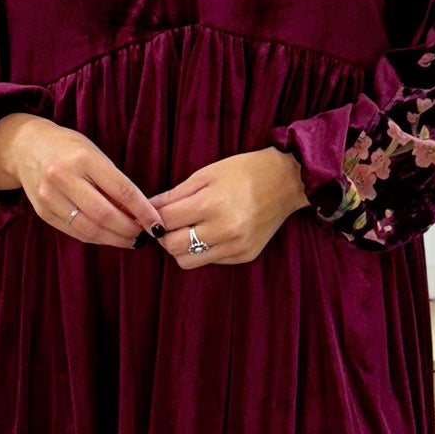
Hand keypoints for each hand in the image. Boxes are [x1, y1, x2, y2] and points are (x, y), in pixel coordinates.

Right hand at [0, 113, 163, 248]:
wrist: (26, 147)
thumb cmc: (69, 148)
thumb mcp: (94, 154)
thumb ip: (113, 182)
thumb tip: (139, 213)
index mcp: (83, 158)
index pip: (122, 190)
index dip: (143, 211)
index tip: (157, 224)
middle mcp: (64, 178)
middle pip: (105, 214)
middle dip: (129, 230)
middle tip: (145, 235)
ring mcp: (50, 197)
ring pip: (90, 229)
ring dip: (115, 239)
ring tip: (131, 240)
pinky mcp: (43, 212)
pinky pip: (76, 232)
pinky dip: (97, 238)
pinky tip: (110, 237)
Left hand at [146, 147, 308, 268]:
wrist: (286, 181)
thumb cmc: (243, 172)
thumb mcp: (206, 174)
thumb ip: (175, 194)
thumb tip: (148, 208)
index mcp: (211, 205)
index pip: (165, 221)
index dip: (154, 217)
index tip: (154, 213)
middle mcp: (223, 230)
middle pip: (172, 247)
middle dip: (165, 235)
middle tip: (170, 223)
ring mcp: (235, 246)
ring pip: (188, 262)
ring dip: (181, 248)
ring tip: (189, 230)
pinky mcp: (244, 256)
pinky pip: (210, 261)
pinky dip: (204, 250)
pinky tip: (213, 232)